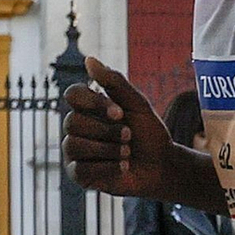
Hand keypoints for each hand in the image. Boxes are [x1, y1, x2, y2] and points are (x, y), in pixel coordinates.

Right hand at [63, 59, 174, 196]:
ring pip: (73, 145)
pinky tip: (122, 167)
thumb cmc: (149, 133)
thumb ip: (114, 82)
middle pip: (72, 122)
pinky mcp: (78, 174)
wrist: (162, 166)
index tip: (119, 112)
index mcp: (88, 107)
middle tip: (129, 136)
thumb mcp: (137, 104)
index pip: (72, 95)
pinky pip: (80, 169)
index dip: (94, 103)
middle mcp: (77, 127)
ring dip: (107, 149)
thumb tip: (89, 59)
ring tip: (126, 153)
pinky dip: (106, 168)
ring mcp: (75, 151)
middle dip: (106, 130)